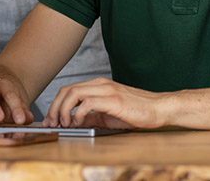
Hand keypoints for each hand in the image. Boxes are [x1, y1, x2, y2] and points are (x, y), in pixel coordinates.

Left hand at [45, 77, 165, 128]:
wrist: (158, 108)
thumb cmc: (137, 111)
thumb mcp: (109, 114)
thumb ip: (92, 115)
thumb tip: (74, 122)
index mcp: (99, 85)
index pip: (69, 89)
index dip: (56, 104)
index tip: (51, 120)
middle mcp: (101, 84)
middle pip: (67, 89)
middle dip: (54, 107)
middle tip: (52, 123)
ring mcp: (107, 90)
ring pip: (73, 93)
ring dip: (63, 110)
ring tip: (65, 124)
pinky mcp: (113, 99)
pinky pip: (87, 102)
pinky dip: (78, 113)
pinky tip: (79, 122)